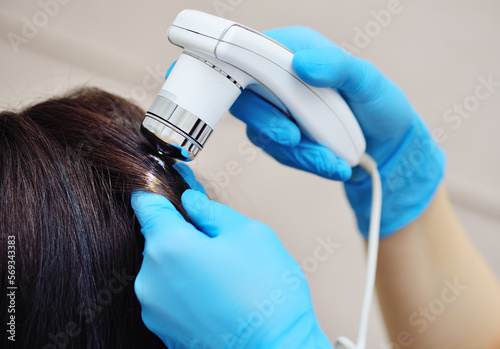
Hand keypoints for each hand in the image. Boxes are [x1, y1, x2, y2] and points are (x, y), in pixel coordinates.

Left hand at [132, 189, 331, 348]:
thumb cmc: (268, 296)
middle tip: (218, 239)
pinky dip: (186, 289)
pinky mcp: (164, 330)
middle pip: (158, 238)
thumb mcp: (249, 234)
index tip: (166, 184)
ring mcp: (154, 310)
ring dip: (185, 263)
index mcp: (168, 247)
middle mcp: (149, 280)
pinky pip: (169, 295)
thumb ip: (212, 211)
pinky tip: (218, 294)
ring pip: (164, 268)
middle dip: (183, 232)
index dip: (156, 189)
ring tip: (224, 274)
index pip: (145, 203)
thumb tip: (190, 201)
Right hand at [230, 26, 444, 236]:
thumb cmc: (379, 104)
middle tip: (294, 139)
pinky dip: (305, 162)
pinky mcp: (280, 138)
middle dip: (270, 124)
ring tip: (332, 161)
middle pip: (247, 99)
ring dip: (298, 152)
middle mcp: (279, 79)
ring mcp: (276, 111)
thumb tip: (302, 64)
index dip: (249, 72)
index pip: (255, 55)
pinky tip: (332, 165)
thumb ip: (338, 67)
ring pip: (262, 133)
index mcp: (294, 51)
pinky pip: (279, 152)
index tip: (267, 93)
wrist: (386, 145)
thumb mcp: (367, 81)